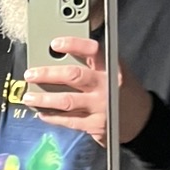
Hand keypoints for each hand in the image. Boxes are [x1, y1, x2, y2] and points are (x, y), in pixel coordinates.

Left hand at [22, 37, 151, 147]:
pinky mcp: (95, 125)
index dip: (73, 44)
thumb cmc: (121, 90)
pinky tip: (42, 113)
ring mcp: (100, 107)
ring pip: (66, 101)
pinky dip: (52, 117)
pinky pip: (68, 120)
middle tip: (31, 73)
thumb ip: (92, 63)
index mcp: (111, 67)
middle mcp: (106, 86)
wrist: (141, 119)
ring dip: (44, 99)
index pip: (92, 50)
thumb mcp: (114, 70)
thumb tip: (57, 58)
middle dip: (48, 74)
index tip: (54, 43)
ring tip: (29, 97)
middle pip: (73, 76)